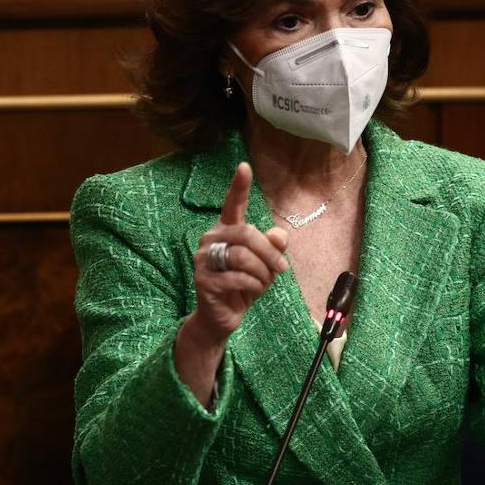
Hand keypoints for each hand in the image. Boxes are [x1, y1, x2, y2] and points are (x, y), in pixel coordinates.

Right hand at [177, 163, 287, 402]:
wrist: (222, 318)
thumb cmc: (243, 286)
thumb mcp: (264, 266)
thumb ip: (272, 248)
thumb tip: (279, 235)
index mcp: (225, 231)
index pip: (232, 204)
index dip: (239, 185)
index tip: (245, 166)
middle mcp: (211, 240)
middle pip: (247, 234)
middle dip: (269, 253)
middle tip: (281, 270)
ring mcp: (204, 260)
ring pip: (243, 256)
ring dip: (262, 273)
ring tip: (263, 283)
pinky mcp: (203, 280)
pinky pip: (238, 277)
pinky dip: (253, 286)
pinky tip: (250, 293)